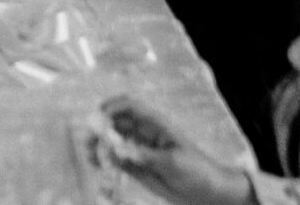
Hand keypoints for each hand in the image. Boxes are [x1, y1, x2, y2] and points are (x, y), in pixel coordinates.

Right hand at [92, 98, 251, 204]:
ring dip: (99, 147)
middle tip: (89, 146)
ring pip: (111, 142)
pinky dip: (106, 163)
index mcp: (154, 124)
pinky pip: (116, 161)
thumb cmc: (197, 170)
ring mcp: (138, 150)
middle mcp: (143, 133)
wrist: (209, 192)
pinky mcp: (137, 166)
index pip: (129, 106)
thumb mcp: (173, 162)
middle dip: (98, 130)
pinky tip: (104, 171)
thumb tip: (117, 150)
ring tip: (94, 162)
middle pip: (114, 123)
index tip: (97, 120)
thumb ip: (144, 155)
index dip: (111, 107)